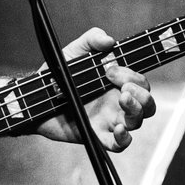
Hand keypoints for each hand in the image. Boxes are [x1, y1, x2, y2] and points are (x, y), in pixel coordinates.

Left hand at [40, 27, 155, 151]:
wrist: (37, 97)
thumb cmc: (57, 75)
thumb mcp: (75, 52)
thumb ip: (92, 39)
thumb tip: (109, 40)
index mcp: (116, 85)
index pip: (140, 83)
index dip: (132, 76)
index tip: (110, 70)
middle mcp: (117, 104)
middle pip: (147, 105)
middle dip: (141, 95)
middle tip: (123, 88)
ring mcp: (108, 121)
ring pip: (137, 122)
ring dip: (136, 111)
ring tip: (122, 100)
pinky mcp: (96, 136)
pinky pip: (119, 145)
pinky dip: (124, 139)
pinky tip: (118, 129)